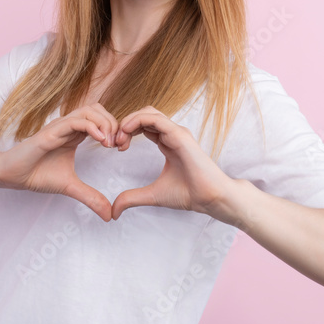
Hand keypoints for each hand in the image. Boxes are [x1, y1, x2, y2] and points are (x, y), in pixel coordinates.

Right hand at [0, 103, 118, 221]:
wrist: (11, 176)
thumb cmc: (37, 175)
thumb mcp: (70, 187)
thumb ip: (90, 197)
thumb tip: (109, 216)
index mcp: (74, 134)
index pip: (101, 119)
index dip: (115, 129)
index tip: (122, 148)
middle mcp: (68, 127)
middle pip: (98, 109)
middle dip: (114, 123)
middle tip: (119, 145)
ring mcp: (59, 127)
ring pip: (88, 110)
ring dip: (105, 123)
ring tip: (110, 143)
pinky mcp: (50, 133)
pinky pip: (74, 121)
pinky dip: (91, 127)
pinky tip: (101, 141)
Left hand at [111, 106, 236, 220]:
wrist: (209, 198)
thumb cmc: (188, 194)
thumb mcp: (152, 195)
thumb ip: (132, 198)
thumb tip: (114, 211)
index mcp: (167, 143)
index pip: (143, 126)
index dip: (126, 132)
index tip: (117, 148)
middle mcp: (172, 134)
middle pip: (144, 115)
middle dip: (125, 125)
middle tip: (115, 142)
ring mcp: (177, 133)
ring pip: (149, 112)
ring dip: (129, 121)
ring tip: (119, 138)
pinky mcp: (180, 135)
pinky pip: (156, 119)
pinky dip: (138, 120)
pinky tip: (126, 131)